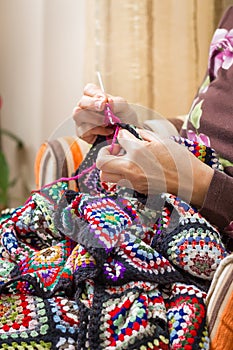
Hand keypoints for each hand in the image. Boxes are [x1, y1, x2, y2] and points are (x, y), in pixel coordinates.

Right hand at [72, 83, 137, 143]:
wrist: (127, 133)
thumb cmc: (123, 117)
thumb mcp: (124, 107)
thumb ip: (116, 102)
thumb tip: (108, 101)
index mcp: (94, 97)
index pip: (89, 90)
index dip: (95, 93)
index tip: (105, 100)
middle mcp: (85, 107)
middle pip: (81, 102)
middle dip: (92, 104)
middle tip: (103, 108)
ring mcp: (82, 120)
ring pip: (78, 115)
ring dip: (94, 118)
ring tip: (107, 122)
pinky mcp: (82, 133)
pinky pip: (84, 130)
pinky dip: (98, 130)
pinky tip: (107, 131)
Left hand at [96, 129, 213, 206]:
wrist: (189, 181)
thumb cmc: (178, 159)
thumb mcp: (161, 140)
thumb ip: (141, 135)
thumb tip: (128, 134)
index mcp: (137, 152)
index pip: (119, 140)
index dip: (121, 136)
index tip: (126, 136)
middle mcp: (130, 168)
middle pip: (101, 163)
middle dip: (104, 153)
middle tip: (115, 150)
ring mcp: (132, 181)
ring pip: (105, 176)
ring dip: (109, 167)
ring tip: (121, 161)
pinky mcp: (136, 189)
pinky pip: (119, 182)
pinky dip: (120, 174)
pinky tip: (132, 169)